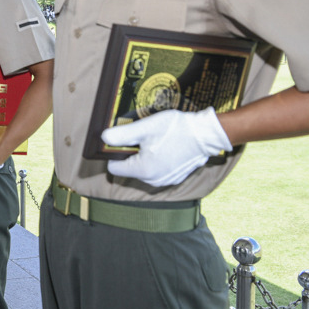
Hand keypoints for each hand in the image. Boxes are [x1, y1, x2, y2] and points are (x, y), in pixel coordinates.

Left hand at [102, 109, 232, 187]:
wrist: (205, 134)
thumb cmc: (176, 129)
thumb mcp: (144, 128)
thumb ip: (122, 135)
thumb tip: (103, 138)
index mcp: (143, 171)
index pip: (114, 167)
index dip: (113, 153)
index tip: (121, 140)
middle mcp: (153, 181)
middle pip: (129, 167)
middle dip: (131, 152)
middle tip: (141, 137)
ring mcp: (165, 180)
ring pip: (143, 168)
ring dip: (144, 155)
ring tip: (154, 140)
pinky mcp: (174, 177)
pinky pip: (157, 169)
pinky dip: (157, 159)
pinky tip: (165, 146)